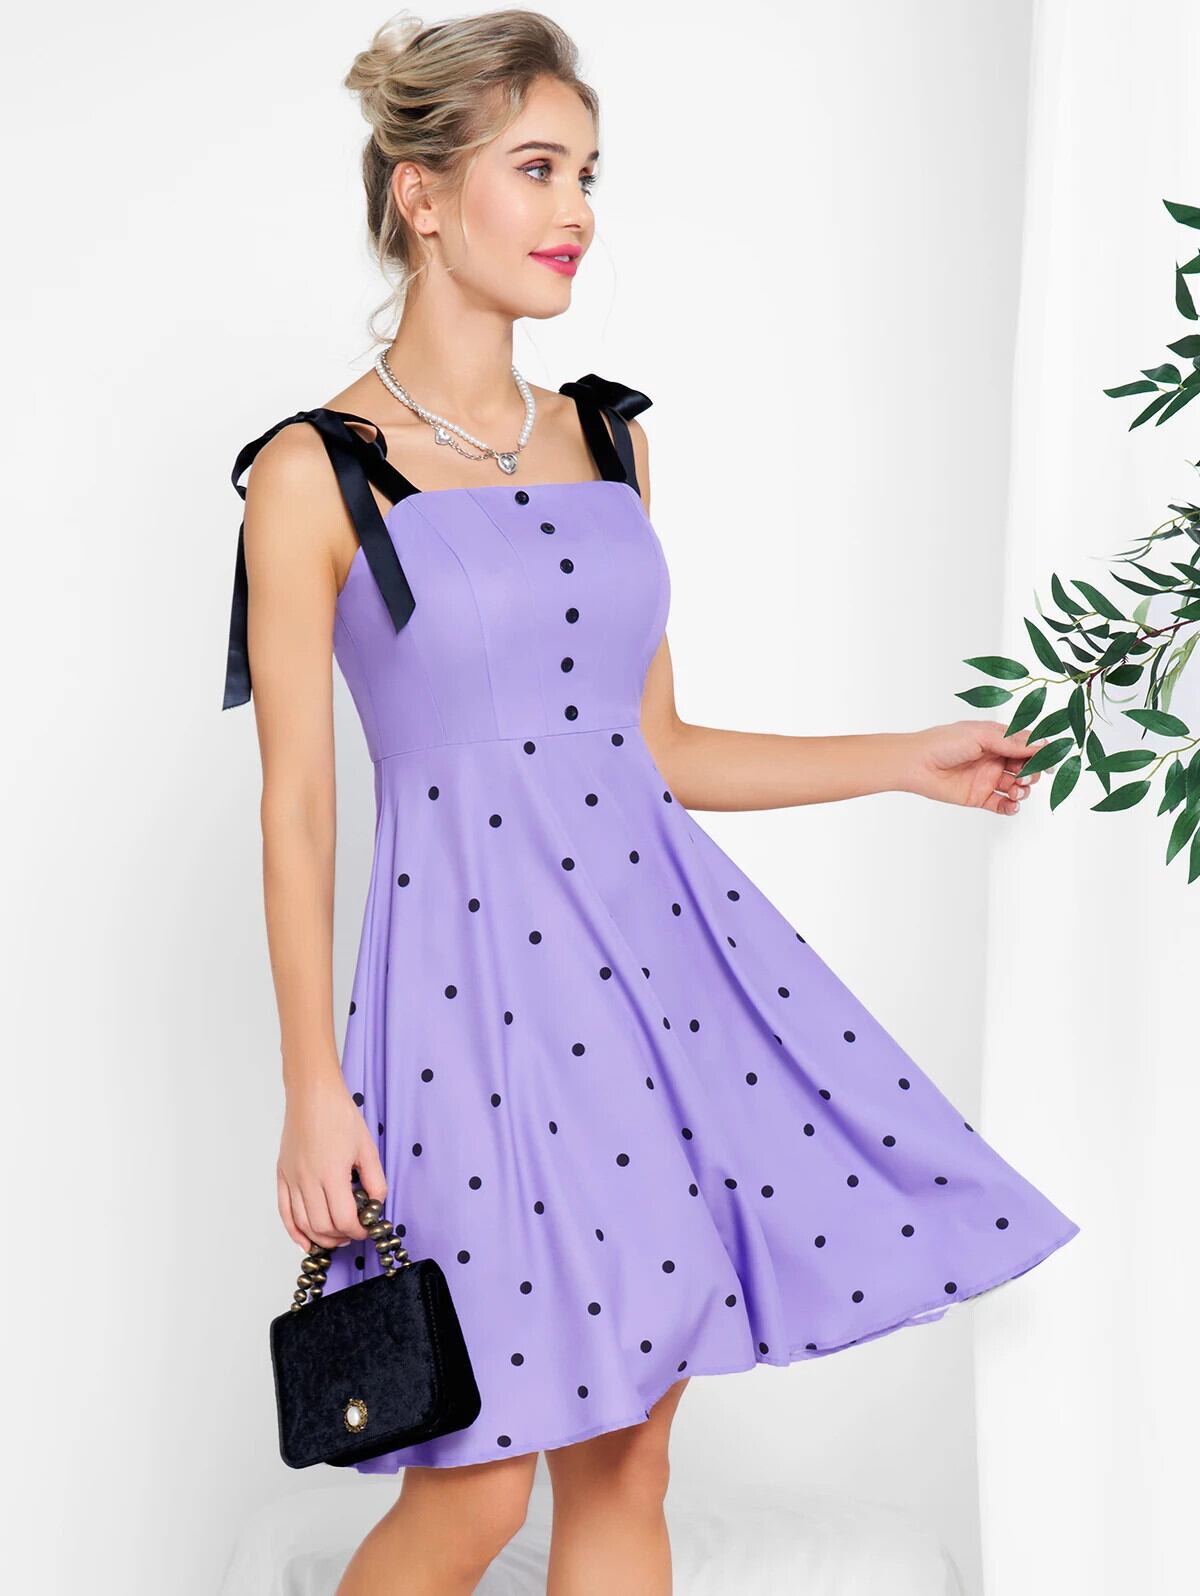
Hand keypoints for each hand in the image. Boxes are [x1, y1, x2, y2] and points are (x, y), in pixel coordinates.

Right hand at [276, 1075, 387, 1250]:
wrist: (312, 1095)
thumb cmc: (340, 1115)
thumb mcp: (367, 1148)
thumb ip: (375, 1180)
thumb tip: (377, 1204)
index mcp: (331, 1173)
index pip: (343, 1219)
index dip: (357, 1231)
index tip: (367, 1229)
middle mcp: (308, 1180)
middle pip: (322, 1226)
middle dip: (341, 1237)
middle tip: (354, 1233)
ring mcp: (292, 1178)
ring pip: (303, 1223)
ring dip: (320, 1237)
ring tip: (336, 1237)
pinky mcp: (282, 1175)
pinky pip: (284, 1212)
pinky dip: (294, 1231)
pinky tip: (305, 1241)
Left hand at [896, 720, 1047, 813]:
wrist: (915, 764)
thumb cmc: (943, 743)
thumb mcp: (981, 736)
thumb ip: (1011, 742)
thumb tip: (1042, 744)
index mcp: (996, 739)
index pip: (1026, 745)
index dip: (1040, 752)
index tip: (1050, 760)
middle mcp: (994, 759)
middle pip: (1026, 767)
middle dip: (1032, 772)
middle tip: (1026, 776)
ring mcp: (987, 778)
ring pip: (1017, 787)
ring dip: (1023, 790)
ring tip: (1016, 790)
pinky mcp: (978, 797)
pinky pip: (1002, 804)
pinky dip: (1011, 807)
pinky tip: (1012, 805)